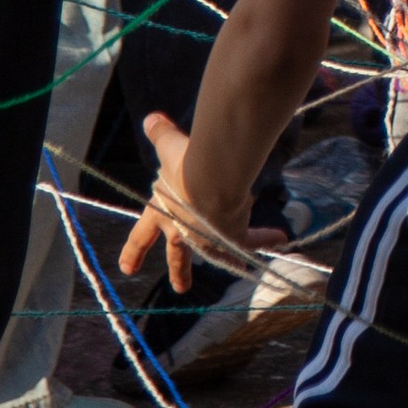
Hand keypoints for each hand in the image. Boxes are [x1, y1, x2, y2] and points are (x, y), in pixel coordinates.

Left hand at [119, 108, 251, 294]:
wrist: (210, 180)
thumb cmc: (185, 164)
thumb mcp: (170, 147)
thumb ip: (161, 134)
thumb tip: (150, 119)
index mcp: (161, 213)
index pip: (142, 235)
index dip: (134, 250)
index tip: (127, 269)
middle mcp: (182, 231)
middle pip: (179, 256)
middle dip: (181, 272)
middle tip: (182, 288)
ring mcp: (207, 238)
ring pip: (217, 253)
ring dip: (231, 258)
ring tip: (244, 266)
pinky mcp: (232, 237)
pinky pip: (249, 240)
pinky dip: (264, 238)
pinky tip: (280, 238)